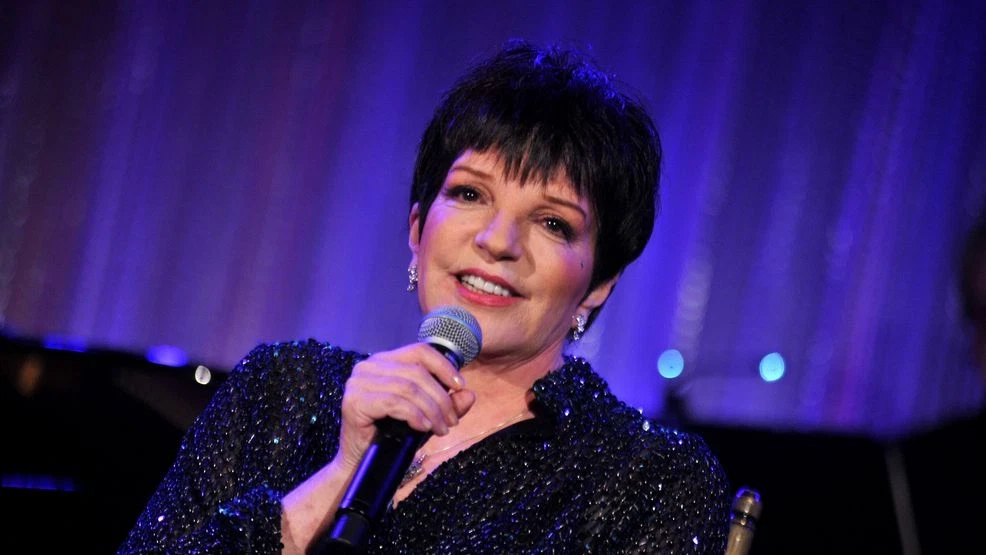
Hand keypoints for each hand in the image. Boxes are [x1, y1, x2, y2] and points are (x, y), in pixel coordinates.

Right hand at [333, 343, 475, 471]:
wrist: (362, 464)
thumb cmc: (392, 436)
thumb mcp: (427, 417)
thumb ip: (447, 404)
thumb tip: (469, 394)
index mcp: (384, 361)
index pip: (419, 352)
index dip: (444, 366)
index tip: (461, 385)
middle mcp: (368, 366)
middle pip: (416, 371)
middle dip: (441, 397)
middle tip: (452, 421)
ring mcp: (358, 382)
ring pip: (408, 388)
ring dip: (431, 410)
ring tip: (442, 429)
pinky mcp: (354, 401)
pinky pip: (394, 402)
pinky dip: (414, 415)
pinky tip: (424, 428)